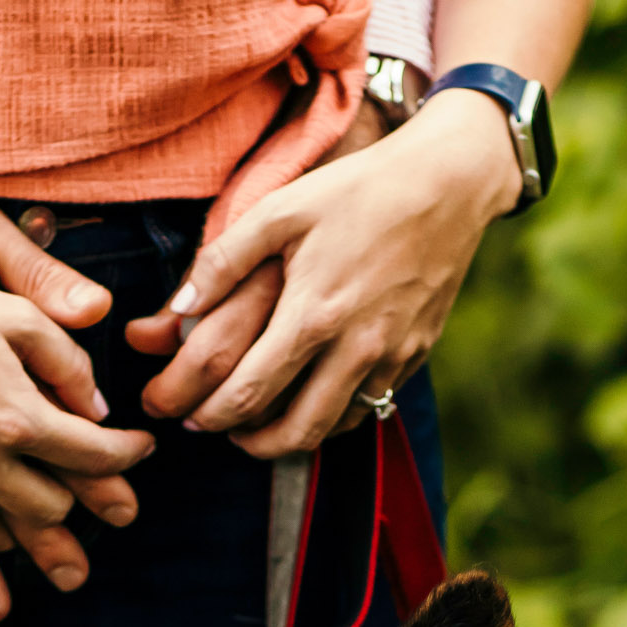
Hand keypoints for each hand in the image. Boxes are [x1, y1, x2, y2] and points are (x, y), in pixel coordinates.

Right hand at [0, 252, 153, 620]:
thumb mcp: (14, 314)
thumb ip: (66, 363)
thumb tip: (98, 407)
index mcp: (18, 419)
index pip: (92, 456)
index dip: (125, 456)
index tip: (140, 450)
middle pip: (48, 510)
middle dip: (77, 507)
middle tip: (89, 503)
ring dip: (14, 542)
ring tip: (24, 537)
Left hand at [125, 100, 392, 425]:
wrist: (448, 184)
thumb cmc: (357, 189)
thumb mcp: (281, 209)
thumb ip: (224, 260)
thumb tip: (179, 308)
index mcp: (312, 315)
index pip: (248, 394)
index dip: (210, 415)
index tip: (187, 417)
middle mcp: (354, 349)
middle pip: (292, 432)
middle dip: (247, 443)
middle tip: (220, 431)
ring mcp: (390, 358)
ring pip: (333, 429)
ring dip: (290, 439)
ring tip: (260, 426)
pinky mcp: (414, 355)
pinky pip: (368, 407)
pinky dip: (332, 416)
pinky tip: (310, 400)